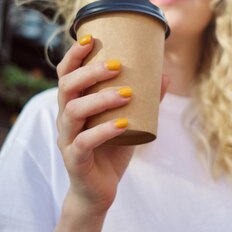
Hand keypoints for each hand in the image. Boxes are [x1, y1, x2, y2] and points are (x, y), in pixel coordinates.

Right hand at [55, 35, 168, 215]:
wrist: (99, 192)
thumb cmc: (112, 151)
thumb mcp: (129, 122)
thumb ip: (145, 100)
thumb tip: (166, 74)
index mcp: (74, 104)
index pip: (66, 73)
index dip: (74, 55)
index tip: (90, 38)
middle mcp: (65, 118)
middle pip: (66, 87)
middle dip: (90, 72)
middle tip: (117, 65)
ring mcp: (67, 139)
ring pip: (73, 111)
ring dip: (100, 99)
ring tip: (126, 93)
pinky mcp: (74, 160)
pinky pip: (83, 142)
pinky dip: (103, 131)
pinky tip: (123, 124)